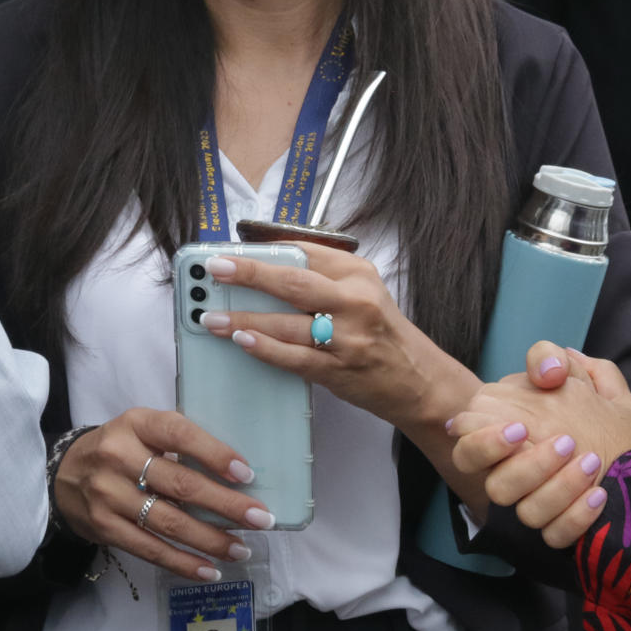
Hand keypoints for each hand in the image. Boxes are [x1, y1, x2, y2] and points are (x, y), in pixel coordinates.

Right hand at [54, 408, 274, 580]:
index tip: (245, 474)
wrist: (63, 475)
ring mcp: (109, 494)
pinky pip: (150, 549)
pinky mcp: (105, 528)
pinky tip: (209, 569)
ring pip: (169, 522)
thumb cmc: (119, 449)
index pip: (179, 434)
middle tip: (260, 519)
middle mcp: (119, 456)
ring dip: (210, 539)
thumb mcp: (142, 430)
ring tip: (241, 549)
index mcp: (136, 423)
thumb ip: (178, 443)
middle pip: (180, 484)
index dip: (214, 453)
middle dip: (226, 505)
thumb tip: (235, 473)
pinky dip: (183, 562)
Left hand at [203, 243, 473, 432]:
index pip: (306, 253)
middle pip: (293, 283)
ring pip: (287, 323)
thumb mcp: (364, 292)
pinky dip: (266, 349)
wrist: (419, 380)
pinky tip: (242, 341)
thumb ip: (325, 277)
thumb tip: (269, 264)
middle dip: (249, 274)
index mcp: (358, 275)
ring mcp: (347, 338)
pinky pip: (294, 358)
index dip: (265, 250)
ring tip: (211, 317)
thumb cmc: (383, 333)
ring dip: (245, 319)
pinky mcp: (339, 370)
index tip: (231, 250)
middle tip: (214, 269)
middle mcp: (355, 302)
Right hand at [448, 343, 630, 547]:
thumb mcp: (578, 375)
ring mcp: (539, 506)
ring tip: (591, 461)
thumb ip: (549, 358)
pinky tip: (599, 495)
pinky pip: (557, 536)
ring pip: (527, 514)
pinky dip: (578, 518)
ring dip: (559, 487)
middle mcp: (516, 476)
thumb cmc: (598, 414)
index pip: (468, 448)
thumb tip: (546, 371)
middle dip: (528, 467)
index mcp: (506, 438)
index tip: (519, 429)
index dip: (483, 442)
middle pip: (495, 487)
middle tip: (566, 442)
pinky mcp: (561, 531)